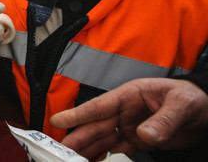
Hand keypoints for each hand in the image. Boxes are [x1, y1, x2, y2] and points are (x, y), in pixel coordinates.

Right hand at [50, 77, 207, 159]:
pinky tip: (92, 160)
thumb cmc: (192, 98)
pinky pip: (116, 148)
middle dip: (78, 137)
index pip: (100, 106)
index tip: (58, 120)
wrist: (206, 111)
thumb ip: (163, 120)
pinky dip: (103, 155)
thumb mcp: (181, 105)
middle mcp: (125, 111)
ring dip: (87, 148)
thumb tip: (145, 135)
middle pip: (96, 126)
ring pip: (103, 138)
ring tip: (72, 158)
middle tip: (62, 150)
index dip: (78, 114)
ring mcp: (130, 125)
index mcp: (130, 95)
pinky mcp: (138, 139)